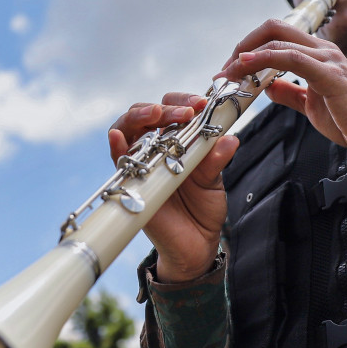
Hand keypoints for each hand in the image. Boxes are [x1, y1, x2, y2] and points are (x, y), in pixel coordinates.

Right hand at [108, 95, 237, 282]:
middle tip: (186, 112)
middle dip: (165, 107)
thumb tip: (229, 139)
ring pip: (126, 129)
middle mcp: (154, 147)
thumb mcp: (214, 181)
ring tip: (154, 114)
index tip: (202, 104)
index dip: (184, 102)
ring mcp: (140, 163)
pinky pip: (117, 161)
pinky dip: (116, 146)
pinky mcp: (130, 183)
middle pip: (146, 114)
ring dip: (139, 117)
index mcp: (176, 140)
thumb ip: (216, 160)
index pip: (172, 109)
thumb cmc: (202, 209)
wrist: (196, 245)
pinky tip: (119, 137)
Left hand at [218, 18, 346, 153]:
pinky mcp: (331, 75)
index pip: (277, 34)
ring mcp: (328, 59)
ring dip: (247, 55)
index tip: (230, 69)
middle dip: (243, 44)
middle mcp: (322, 49)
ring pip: (279, 41)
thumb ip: (289, 92)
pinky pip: (293, 58)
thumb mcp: (310, 104)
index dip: (248, 46)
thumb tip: (266, 86)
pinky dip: (266, 59)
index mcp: (317, 53)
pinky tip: (249, 67)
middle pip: (274, 28)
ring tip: (229, 73)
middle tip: (225, 69)